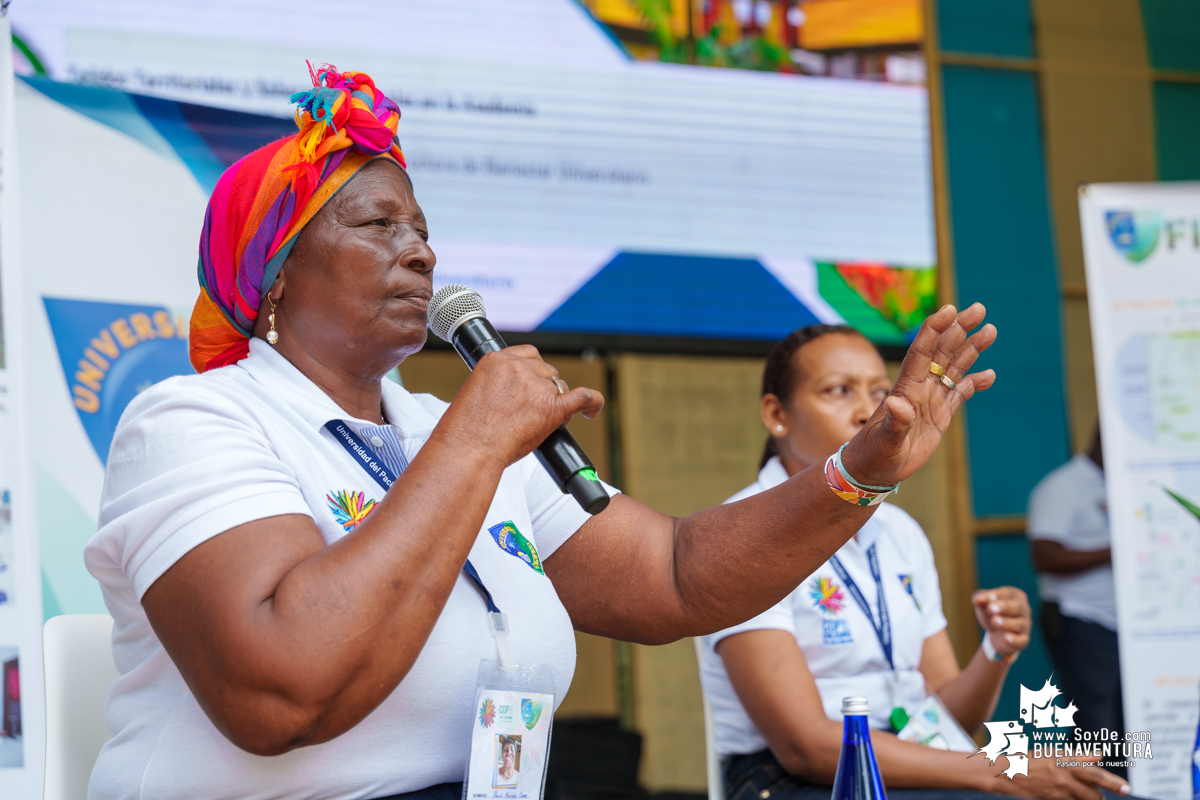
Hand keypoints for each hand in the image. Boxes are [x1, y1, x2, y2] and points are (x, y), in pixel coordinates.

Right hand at [440, 345, 603, 466]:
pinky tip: (591, 410)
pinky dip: (592, 402)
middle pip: (546, 371)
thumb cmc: (465, 431)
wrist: (467, 450)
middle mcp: (518, 368)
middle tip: (535, 410)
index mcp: (496, 360)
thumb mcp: (475, 392)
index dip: (534, 370)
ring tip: (544, 422)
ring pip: (560, 386)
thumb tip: (515, 396)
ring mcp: (536, 386)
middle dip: (545, 389)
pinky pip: (582, 397)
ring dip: (557, 401)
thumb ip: (498, 385)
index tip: (533, 382)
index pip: (528, 354)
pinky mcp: (551, 407)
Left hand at [841, 303, 995, 484]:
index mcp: (906, 388)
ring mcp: (930, 400)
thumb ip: (894, 422)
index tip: (949, 309)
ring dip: (971, 349)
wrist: (874, 469)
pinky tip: (990, 374)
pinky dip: (974, 383)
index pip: (921, 352)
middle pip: (941, 351)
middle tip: (979, 308)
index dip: (934, 329)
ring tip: (990, 331)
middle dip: (959, 328)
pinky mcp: (939, 415)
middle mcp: (919, 388)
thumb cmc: (874, 454)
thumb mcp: (884, 440)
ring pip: (953, 367)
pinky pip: (960, 393)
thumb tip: (896, 403)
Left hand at [972, 586, 1030, 655]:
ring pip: (1020, 624)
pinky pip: (1022, 640)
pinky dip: (1015, 640)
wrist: (995, 633)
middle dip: (1005, 607)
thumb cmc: (991, 612)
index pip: (1008, 593)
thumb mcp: (984, 603)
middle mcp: (1024, 609)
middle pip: (1018, 607)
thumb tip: (977, 599)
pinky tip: (1007, 638)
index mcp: (1015, 596)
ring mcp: (1025, 625)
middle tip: (990, 608)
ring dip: (1006, 623)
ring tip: (994, 621)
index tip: (989, 597)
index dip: (998, 595)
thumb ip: (980, 598)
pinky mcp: (1023, 640)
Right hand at [988, 753, 1129, 799]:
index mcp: (1064, 758)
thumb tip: (1099, 755)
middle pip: (1094, 785)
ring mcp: (1058, 787)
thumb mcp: (1053, 753)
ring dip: (1093, 798)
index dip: (1112, 780)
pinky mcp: (1052, 798)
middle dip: (1110, 789)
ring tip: (1094, 796)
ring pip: (1087, 797)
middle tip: (1124, 790)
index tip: (1126, 788)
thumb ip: (1077, 756)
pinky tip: (1073, 796)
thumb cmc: (1030, 760)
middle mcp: (1063, 772)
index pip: (1093, 770)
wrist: (1005, 772)